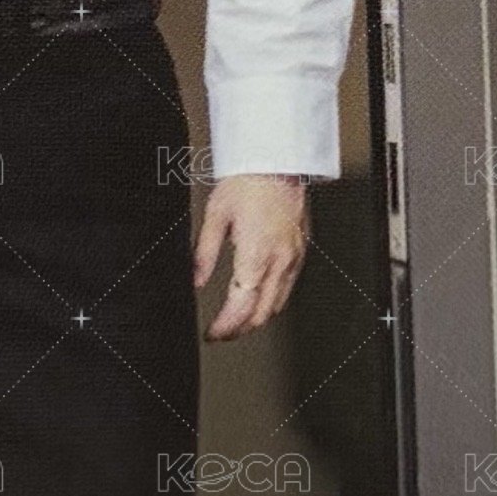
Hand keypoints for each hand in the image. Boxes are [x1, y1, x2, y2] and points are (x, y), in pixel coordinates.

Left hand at [194, 174, 309, 340]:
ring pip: (278, 304)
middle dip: (239, 329)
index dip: (225, 326)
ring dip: (256, 318)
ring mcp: (293, 257)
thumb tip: (196, 280)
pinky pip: (288, 287)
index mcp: (256, 253)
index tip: (213, 333)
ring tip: (237, 321)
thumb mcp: (215, 214)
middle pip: (261, 313)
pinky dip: (273, 301)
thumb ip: (204, 253)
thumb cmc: (248, 181)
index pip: (241, 305)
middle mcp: (279, 260)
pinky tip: (260, 298)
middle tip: (221, 332)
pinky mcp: (300, 251)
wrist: (276, 161)